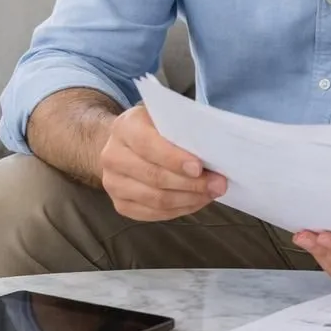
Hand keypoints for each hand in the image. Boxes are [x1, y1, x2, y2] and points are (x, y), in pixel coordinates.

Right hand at [99, 105, 227, 220]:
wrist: (125, 145)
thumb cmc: (154, 129)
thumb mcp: (165, 117)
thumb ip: (182, 128)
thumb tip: (213, 149)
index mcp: (124, 127)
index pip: (148, 145)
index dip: (174, 159)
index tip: (199, 168)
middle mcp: (112, 156)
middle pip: (154, 176)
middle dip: (191, 183)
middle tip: (218, 184)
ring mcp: (113, 183)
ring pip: (155, 199)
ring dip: (188, 199)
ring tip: (211, 193)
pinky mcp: (120, 204)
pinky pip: (152, 214)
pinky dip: (179, 210)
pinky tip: (196, 201)